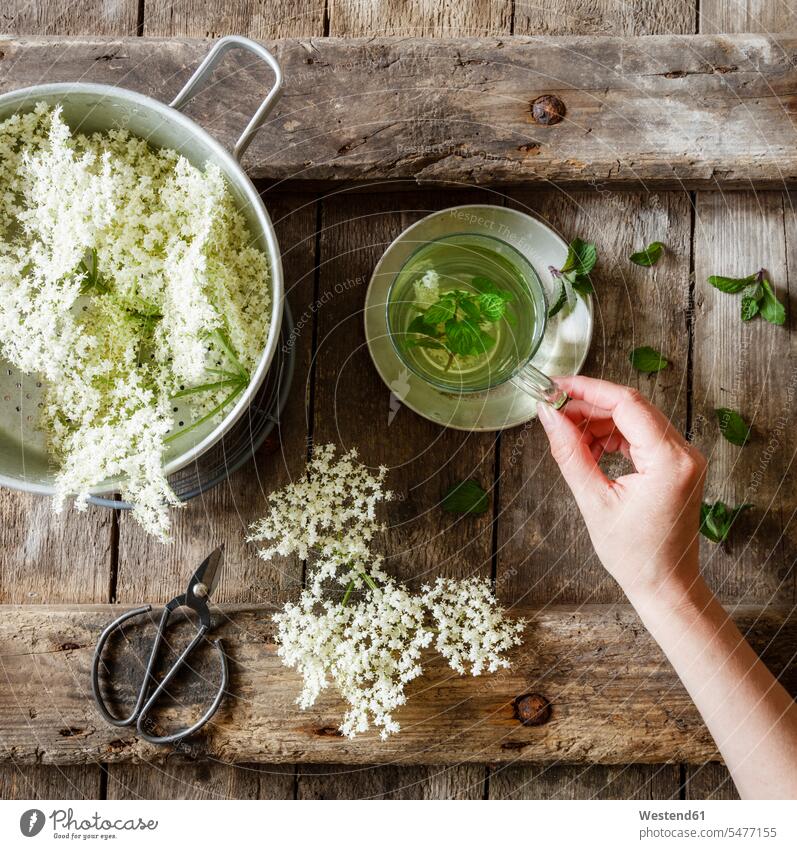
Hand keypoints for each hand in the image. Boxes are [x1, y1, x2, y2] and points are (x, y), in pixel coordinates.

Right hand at [537, 376, 706, 606]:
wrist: (665, 585)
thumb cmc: (635, 555)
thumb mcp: (593, 501)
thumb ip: (570, 453)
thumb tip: (548, 417)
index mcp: (670, 461)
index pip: (627, 404)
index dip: (588, 390)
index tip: (557, 387)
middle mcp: (684, 453)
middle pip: (632, 407)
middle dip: (590, 405)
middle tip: (554, 411)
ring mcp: (684, 458)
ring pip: (635, 419)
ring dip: (600, 422)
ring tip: (569, 437)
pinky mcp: (677, 465)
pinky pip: (642, 435)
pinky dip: (613, 436)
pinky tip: (590, 448)